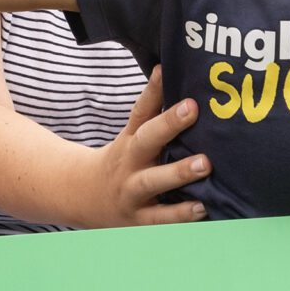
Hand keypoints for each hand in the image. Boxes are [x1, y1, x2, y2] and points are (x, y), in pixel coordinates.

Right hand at [83, 69, 209, 228]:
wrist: (83, 198)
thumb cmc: (121, 162)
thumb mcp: (131, 136)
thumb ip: (154, 110)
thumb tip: (173, 71)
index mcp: (130, 140)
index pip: (140, 110)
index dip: (153, 90)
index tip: (166, 70)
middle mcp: (130, 163)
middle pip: (145, 141)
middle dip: (169, 125)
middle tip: (193, 110)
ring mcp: (133, 192)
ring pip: (154, 182)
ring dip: (179, 173)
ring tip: (205, 165)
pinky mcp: (140, 220)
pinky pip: (161, 218)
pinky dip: (181, 215)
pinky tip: (203, 209)